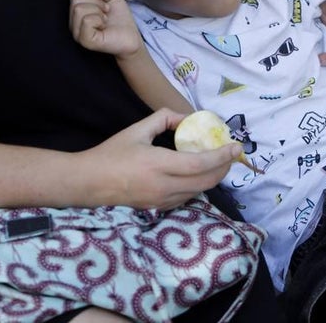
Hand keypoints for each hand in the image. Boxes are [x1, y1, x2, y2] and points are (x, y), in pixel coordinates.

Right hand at [70, 0, 143, 57]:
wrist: (131, 37)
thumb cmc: (119, 19)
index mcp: (76, 11)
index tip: (104, 4)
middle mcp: (73, 23)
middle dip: (97, 2)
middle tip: (106, 12)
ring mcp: (77, 33)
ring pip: (79, 9)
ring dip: (99, 12)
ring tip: (104, 20)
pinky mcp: (85, 41)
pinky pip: (86, 20)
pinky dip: (99, 20)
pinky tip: (103, 28)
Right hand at [80, 109, 241, 209]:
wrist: (89, 183)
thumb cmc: (112, 154)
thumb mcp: (137, 130)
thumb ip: (163, 119)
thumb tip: (185, 118)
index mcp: (159, 165)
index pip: (200, 164)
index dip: (222, 156)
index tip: (236, 146)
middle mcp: (164, 187)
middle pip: (206, 182)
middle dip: (224, 168)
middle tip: (231, 153)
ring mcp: (161, 201)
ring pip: (199, 191)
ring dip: (213, 177)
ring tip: (217, 162)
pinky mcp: (158, 208)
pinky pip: (187, 197)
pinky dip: (198, 185)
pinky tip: (197, 174)